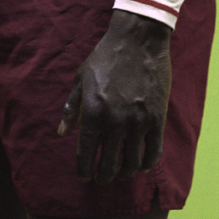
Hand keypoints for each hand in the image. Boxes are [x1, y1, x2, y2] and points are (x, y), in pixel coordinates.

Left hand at [58, 9, 172, 183]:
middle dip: (103, 175)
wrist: (137, 41)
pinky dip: (145, 163)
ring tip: (119, 173)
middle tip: (101, 178)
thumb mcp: (81, 79)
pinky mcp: (157, 119)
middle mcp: (115, 120)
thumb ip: (71, 108)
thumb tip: (62, 133)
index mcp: (92, 111)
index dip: (84, 168)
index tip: (83, 175)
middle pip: (109, 163)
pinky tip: (139, 165)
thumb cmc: (105, 58)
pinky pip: (153, 152)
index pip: (86, 152)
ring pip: (131, 162)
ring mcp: (138, 121)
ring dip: (124, 173)